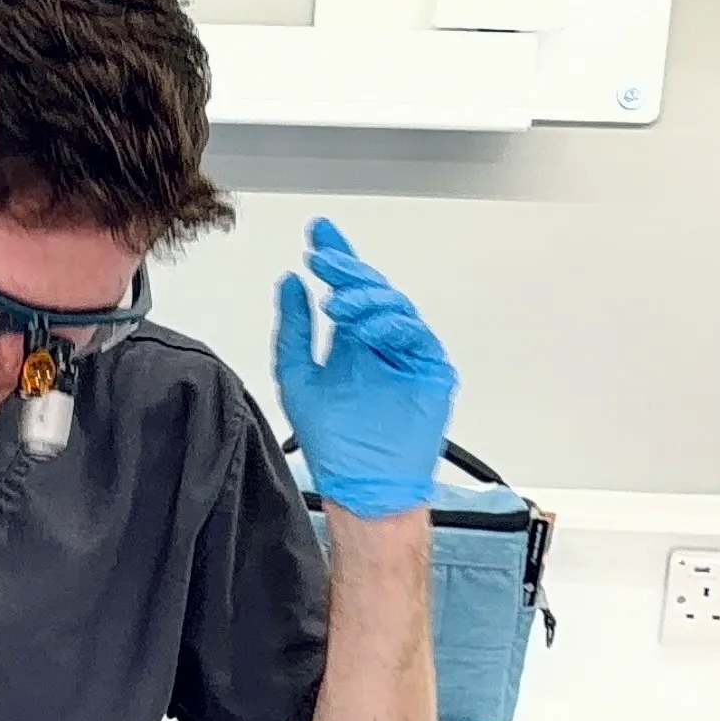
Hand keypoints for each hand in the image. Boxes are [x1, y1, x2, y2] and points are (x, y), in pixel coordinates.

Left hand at [271, 219, 455, 519]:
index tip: (319, 234)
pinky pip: (415, 335)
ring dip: (365, 298)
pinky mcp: (430, 369)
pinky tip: (367, 328)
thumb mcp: (298, 378)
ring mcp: (407, 355)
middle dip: (347, 271)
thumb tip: (289, 285)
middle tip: (324, 259)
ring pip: (393, 307)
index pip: (346, 291)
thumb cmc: (336, 445)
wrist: (364, 485)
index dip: (336, 259)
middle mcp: (381, 344)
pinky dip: (391, 325)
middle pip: (370, 292)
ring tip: (337, 304)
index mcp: (353, 344)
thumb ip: (293, 331)